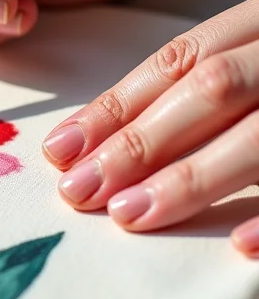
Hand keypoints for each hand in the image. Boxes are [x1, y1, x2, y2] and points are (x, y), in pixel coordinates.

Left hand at [42, 0, 258, 257]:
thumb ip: (200, 81)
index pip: (177, 61)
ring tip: (129, 215)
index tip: (59, 150)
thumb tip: (96, 138)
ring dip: (190, 178)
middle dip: (138, 143)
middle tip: (79, 191)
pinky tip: (239, 247)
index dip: (114, 107)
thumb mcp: (255, 52)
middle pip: (210, 90)